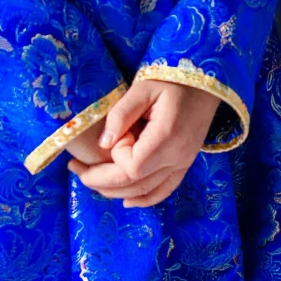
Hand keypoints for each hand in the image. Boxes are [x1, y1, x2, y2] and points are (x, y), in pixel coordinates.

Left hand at [68, 78, 220, 208]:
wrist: (206, 83)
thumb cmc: (172, 80)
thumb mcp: (143, 88)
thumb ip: (121, 115)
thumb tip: (102, 144)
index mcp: (167, 137)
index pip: (132, 166)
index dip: (115, 157)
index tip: (113, 136)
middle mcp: (178, 157)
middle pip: (134, 185)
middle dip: (100, 181)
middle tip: (75, 169)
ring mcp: (183, 164)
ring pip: (146, 192)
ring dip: (115, 192)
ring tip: (90, 179)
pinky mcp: (184, 165)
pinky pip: (164, 191)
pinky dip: (144, 199)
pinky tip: (126, 200)